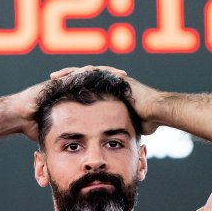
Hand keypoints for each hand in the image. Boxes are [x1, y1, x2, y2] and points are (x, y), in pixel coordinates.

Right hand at [11, 66, 130, 141]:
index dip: (111, 90)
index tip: (126, 92)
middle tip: (127, 78)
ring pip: (87, 73)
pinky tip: (95, 73)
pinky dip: (84, 73)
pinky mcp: (55, 81)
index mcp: (73, 97)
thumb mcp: (58, 130)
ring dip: (103, 72)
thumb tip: (83, 151)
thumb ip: (71, 134)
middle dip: (111, 77)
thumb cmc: (34, 125)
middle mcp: (69, 87)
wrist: (16, 116)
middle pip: (95, 78)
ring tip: (117, 74)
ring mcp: (62, 82)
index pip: (96, 90)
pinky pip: (72, 74)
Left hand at [48, 66, 162, 135]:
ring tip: (55, 76)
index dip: (73, 90)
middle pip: (84, 78)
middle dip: (67, 79)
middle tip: (51, 81)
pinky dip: (80, 72)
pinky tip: (68, 75)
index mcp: (112, 92)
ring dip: (70, 73)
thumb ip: (120, 127)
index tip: (59, 94)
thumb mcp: (130, 124)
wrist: (159, 112)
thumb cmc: (149, 121)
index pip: (88, 89)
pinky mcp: (115, 76)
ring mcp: (114, 78)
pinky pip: (94, 71)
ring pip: (86, 71)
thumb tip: (116, 139)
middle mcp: (112, 83)